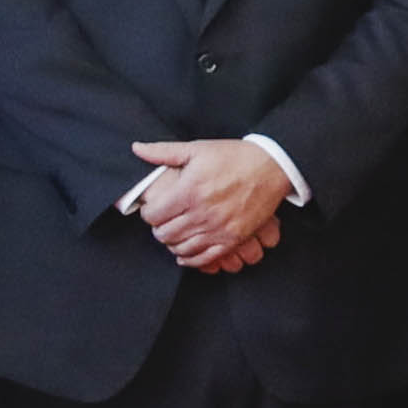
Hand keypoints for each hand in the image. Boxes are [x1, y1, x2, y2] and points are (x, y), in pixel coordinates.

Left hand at [127, 135, 292, 272]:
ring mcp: (218, 229)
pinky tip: (185, 254)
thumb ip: (163, 152)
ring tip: (173, 235)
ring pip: (182, 248)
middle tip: (161, 223)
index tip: (152, 209)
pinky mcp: (232, 239)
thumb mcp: (197, 148)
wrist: (271, 167)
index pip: (154, 215)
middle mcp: (201, 213)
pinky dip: (191, 259)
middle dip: (158, 229)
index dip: (148, 213)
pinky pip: (204, 258)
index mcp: (189, 191)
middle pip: (165, 234)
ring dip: (172, 244)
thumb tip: (136, 148)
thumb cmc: (233, 156)